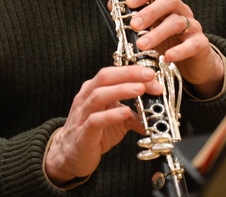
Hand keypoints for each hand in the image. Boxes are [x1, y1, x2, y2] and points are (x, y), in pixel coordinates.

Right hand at [44, 65, 161, 184]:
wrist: (71, 154)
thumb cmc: (92, 133)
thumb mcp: (115, 120)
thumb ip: (133, 115)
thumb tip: (154, 115)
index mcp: (93, 90)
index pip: (112, 73)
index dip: (132, 71)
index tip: (152, 75)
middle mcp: (86, 97)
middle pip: (105, 77)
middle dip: (128, 74)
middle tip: (149, 75)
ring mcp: (83, 114)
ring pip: (99, 95)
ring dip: (121, 90)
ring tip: (140, 89)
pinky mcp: (83, 132)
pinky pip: (95, 120)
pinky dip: (111, 115)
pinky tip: (125, 112)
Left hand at [125, 0, 224, 96]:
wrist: (193, 64)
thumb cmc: (167, 43)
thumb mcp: (148, 30)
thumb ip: (132, 18)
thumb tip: (113, 6)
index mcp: (167, 5)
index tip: (129, 3)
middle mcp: (181, 11)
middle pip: (169, 0)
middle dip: (149, 12)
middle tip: (134, 25)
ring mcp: (192, 27)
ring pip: (177, 22)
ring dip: (158, 33)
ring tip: (142, 45)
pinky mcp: (201, 45)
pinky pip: (194, 44)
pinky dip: (180, 50)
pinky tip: (167, 57)